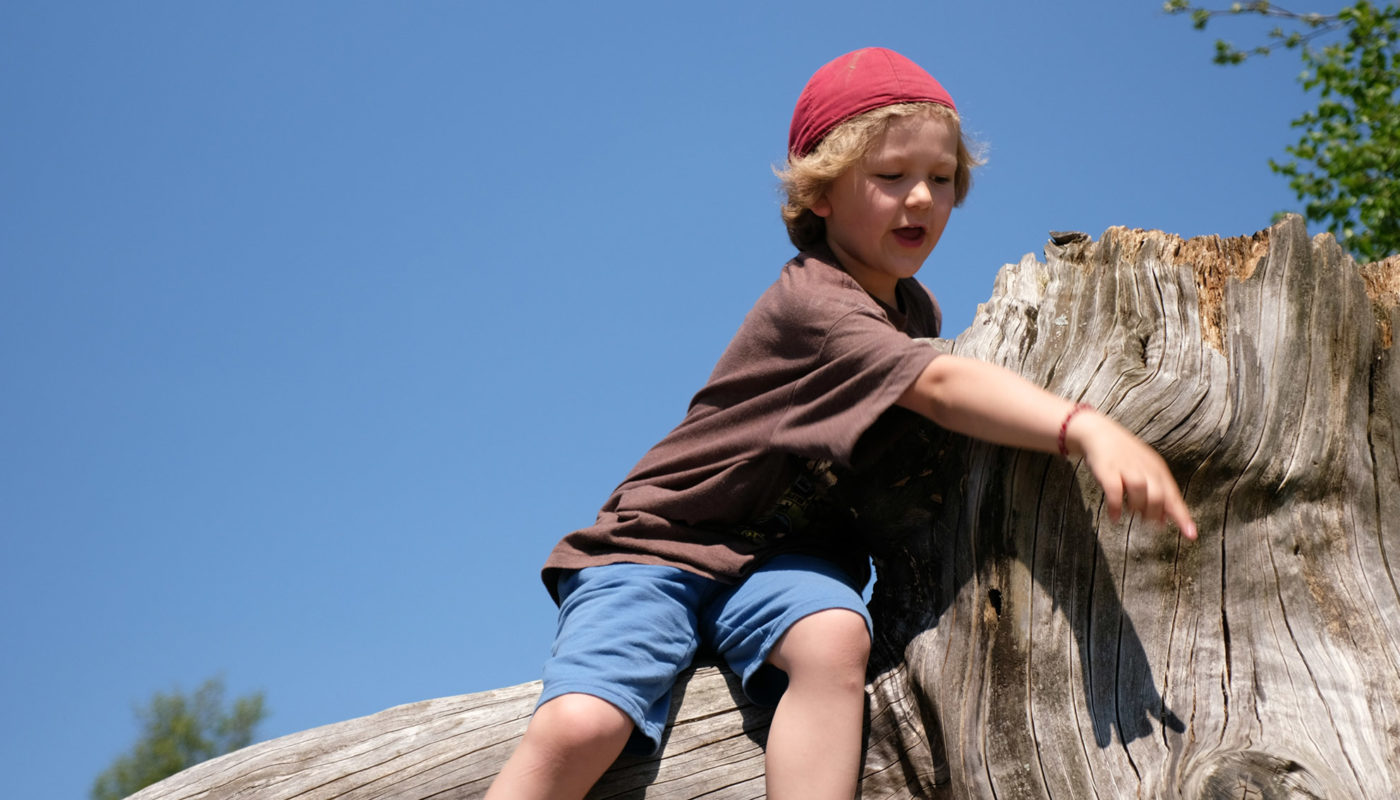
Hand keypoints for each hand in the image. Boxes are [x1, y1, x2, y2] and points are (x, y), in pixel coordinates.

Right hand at [1065, 411, 1196, 539]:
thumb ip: (1156, 495)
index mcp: (1158, 470)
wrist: (1100, 433)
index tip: (1191, 535)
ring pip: (1139, 491)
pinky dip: (1116, 507)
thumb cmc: (1125, 457)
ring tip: (1131, 514)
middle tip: (1146, 521)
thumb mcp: (1145, 472)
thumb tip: (1164, 522)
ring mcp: (1126, 468)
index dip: (1182, 516)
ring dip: (1137, 508)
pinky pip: (1114, 491)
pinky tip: (1115, 517)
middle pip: (1158, 495)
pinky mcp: (1107, 470)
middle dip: (1154, 513)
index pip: (1173, 496)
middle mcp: (1145, 468)